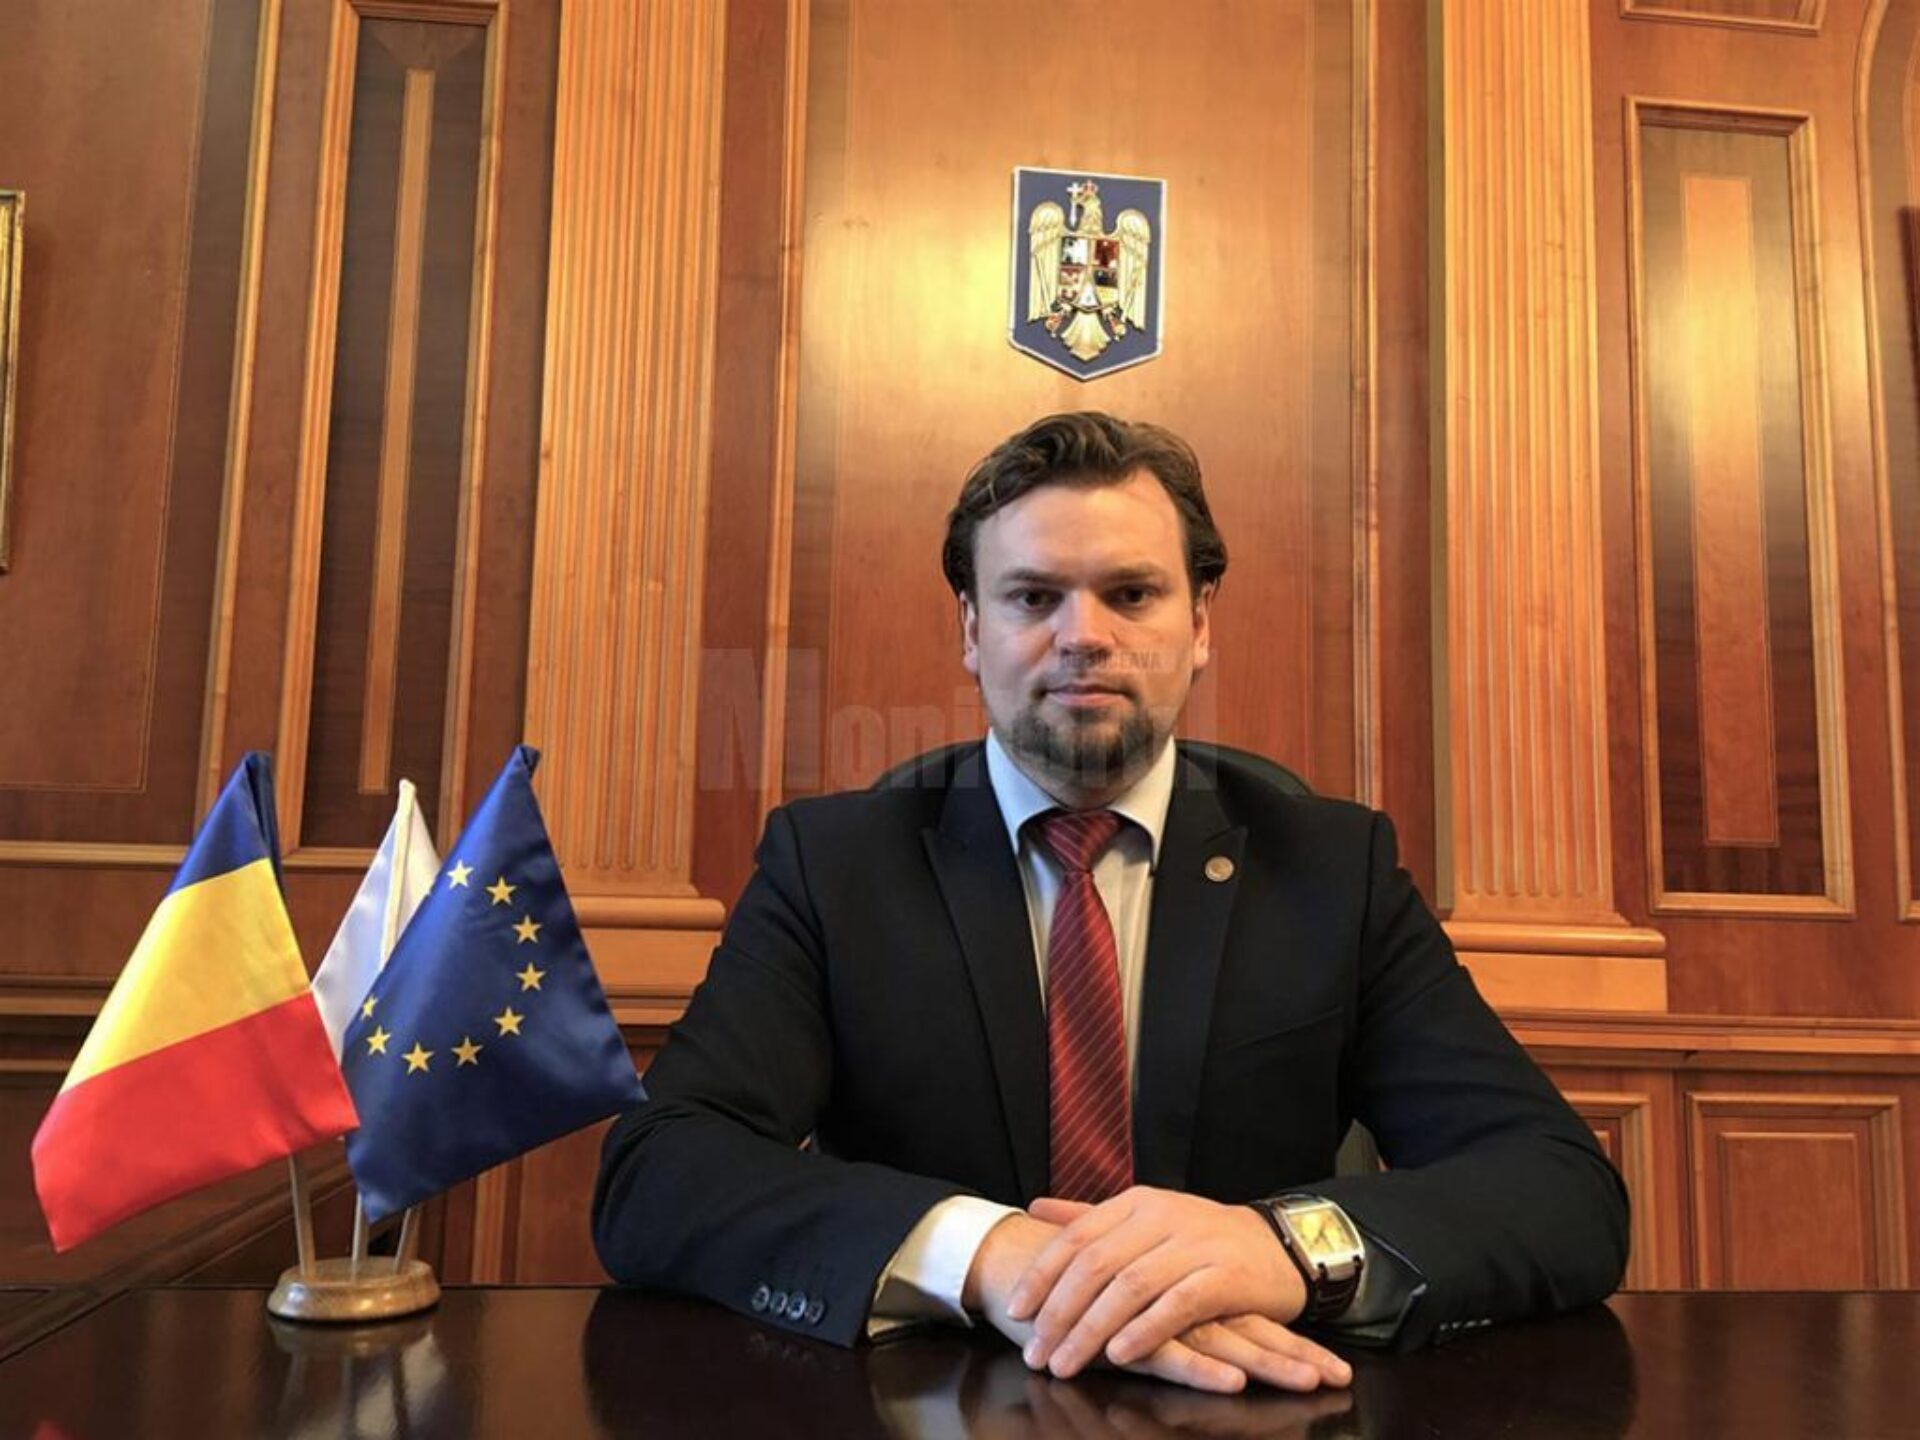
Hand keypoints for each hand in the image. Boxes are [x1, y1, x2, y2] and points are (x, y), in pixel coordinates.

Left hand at [1005, 1188, 1349, 1388]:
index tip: (1016, 1311)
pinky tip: (1120, 1356)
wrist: (1280, 1246)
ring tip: (1066, 1364)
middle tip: (1035, 1353)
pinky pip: (1176, 1305)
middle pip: (1096, 1265)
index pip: (1077, 1237)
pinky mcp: (1225, 1277)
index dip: (1043, 1275)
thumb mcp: (1147, 1219)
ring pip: (1130, 1287)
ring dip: (1091, 1330)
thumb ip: (1091, 1217)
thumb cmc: (1205, 1240)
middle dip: (1060, 1313)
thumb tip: (1035, 1207)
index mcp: (1137, 1204)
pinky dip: (1144, 1331)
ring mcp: (1194, 1245)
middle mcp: (1162, 1218)